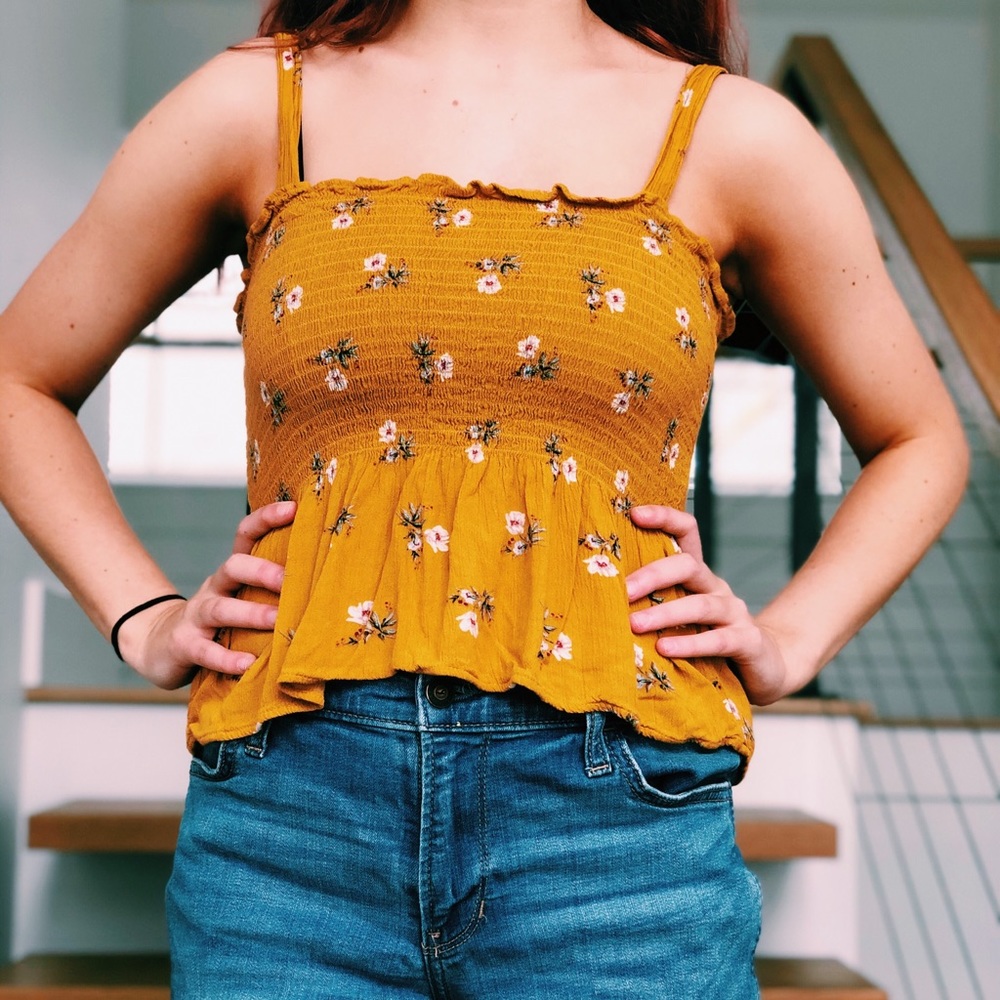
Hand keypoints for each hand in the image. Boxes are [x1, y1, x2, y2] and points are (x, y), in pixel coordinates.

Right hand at [117, 501, 295, 688]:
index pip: (245, 535)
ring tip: (277, 621)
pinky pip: (206, 651)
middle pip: (234, 567)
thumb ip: (273, 589)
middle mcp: (215, 587)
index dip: (266, 518)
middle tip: (290, 581)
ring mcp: (197, 616)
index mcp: (232, 573)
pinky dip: (227, 658)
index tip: (295, 508)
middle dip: (262, 571)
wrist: (160, 644)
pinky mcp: (185, 645)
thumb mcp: (242, 597)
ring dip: (251, 614)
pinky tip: (248, 664)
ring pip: (221, 608)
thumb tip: (327, 580)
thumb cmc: (220, 620)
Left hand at [625, 504, 790, 704]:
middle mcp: (716, 587)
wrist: (764, 667)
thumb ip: (647, 603)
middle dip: (652, 576)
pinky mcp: (748, 642)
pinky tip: (666, 649)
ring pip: (701, 604)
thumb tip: (594, 595)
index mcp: (697, 575)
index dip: (664, 518)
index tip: (634, 514)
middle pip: (687, 565)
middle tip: (622, 592)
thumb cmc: (704, 638)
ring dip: (665, 614)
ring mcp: (735, 613)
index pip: (686, 532)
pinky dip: (691, 643)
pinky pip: (720, 639)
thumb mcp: (676, 615)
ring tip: (635, 625)